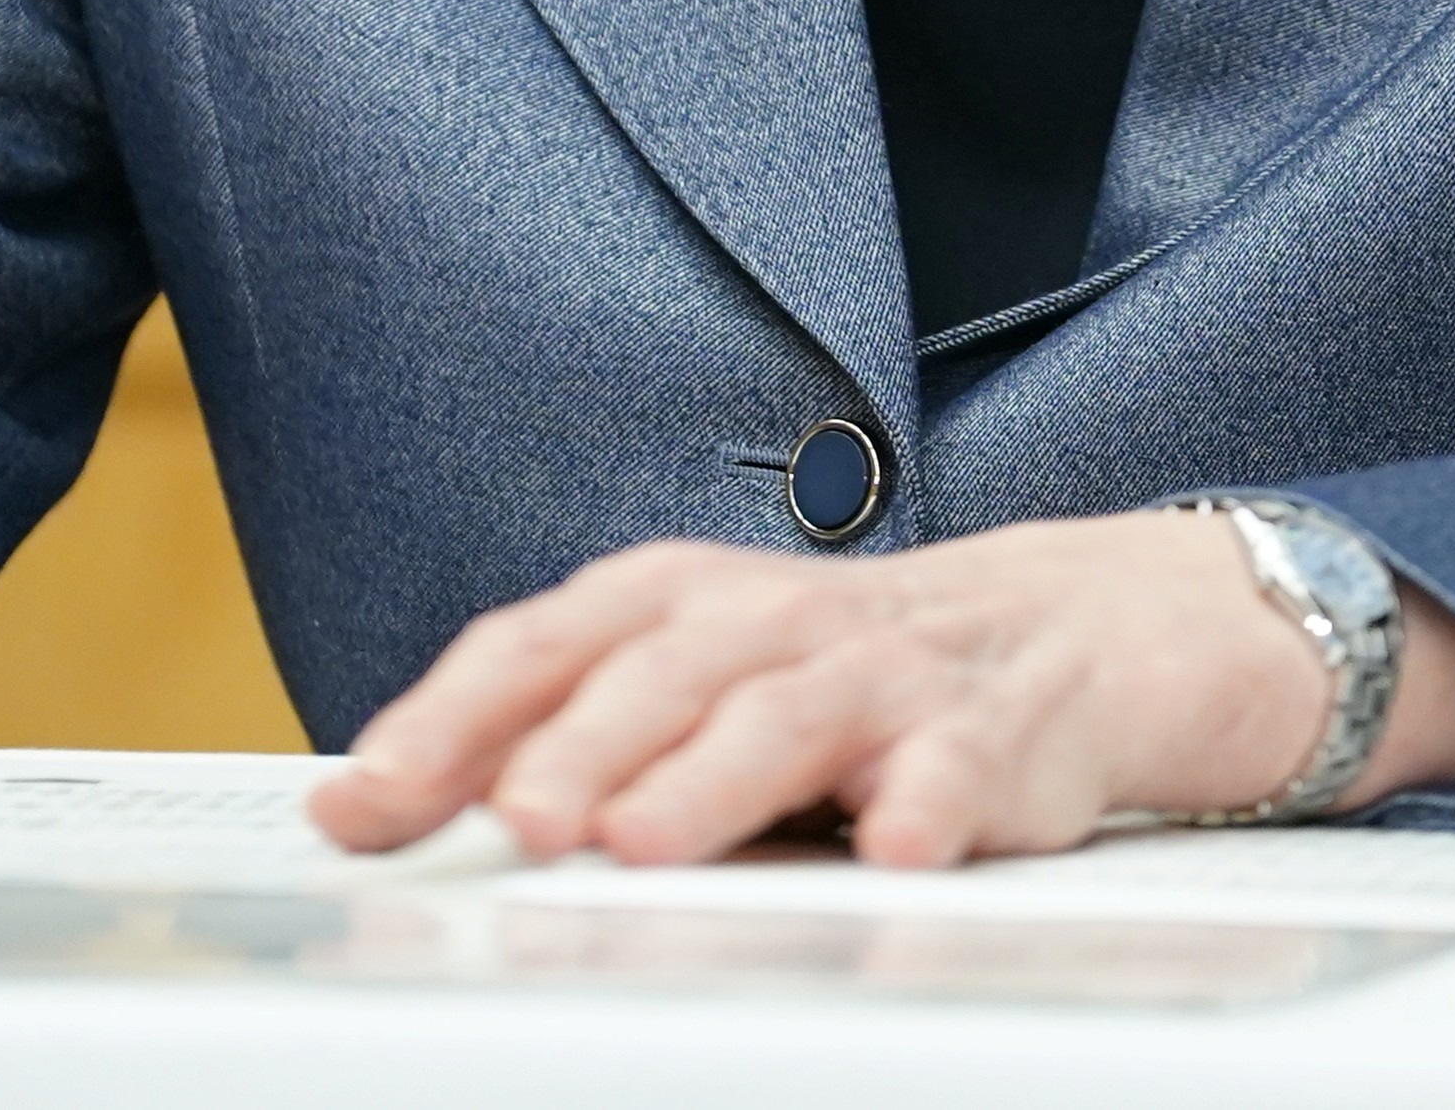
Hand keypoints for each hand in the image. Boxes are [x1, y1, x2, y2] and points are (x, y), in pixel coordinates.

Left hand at [302, 509, 1454, 869]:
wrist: (1092, 631)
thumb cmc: (858, 676)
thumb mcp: (701, 686)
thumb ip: (557, 738)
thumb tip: (364, 809)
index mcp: (683, 605)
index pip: (545, 642)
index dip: (447, 719)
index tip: (362, 806)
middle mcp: (778, 621)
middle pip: (662, 667)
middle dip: (580, 743)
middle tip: (517, 820)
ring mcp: (893, 672)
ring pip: (794, 710)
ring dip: (715, 774)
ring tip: (648, 841)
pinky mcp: (1001, 731)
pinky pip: (965, 769)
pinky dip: (930, 803)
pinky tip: (896, 850)